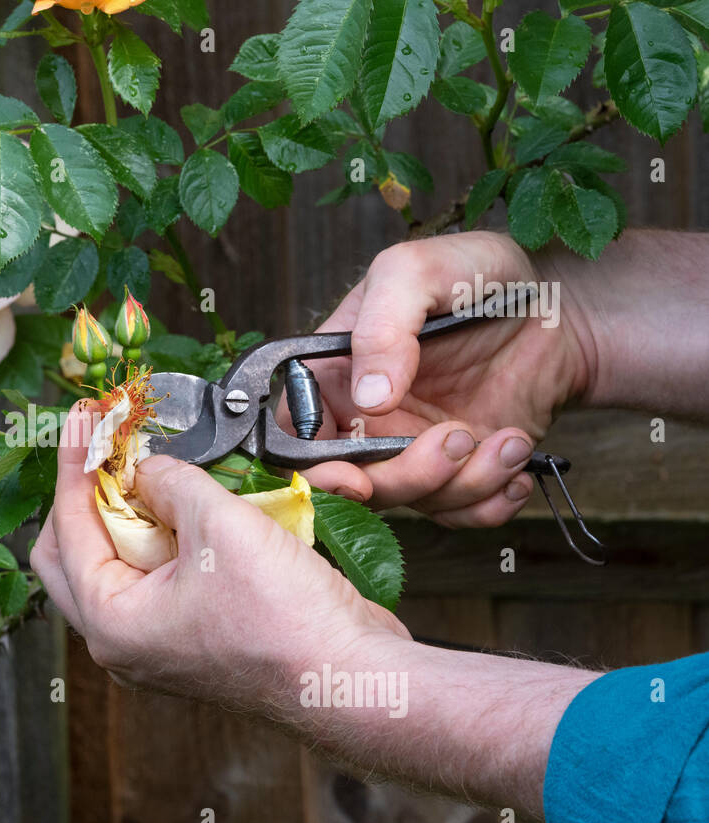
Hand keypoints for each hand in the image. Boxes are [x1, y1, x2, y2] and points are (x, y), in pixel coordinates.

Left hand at [32, 402, 598, 819]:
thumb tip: (147, 467)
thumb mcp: (220, 524)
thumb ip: (171, 482)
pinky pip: (159, 577)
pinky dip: (163, 536)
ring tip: (146, 463)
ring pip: (118, 563)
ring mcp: (158, 643)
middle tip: (106, 441)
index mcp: (111, 622)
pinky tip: (187, 502)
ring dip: (127, 512)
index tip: (84, 416)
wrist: (354, 681)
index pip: (67, 528)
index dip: (75, 463)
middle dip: (88, 492)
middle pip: (74, 552)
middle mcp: (123, 641)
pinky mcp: (194, 638)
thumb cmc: (287, 621)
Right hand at [288, 231, 596, 527]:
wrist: (561, 304)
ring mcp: (412, 449)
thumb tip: (368, 396)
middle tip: (457, 440)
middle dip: (406, 477)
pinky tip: (517, 457)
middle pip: (355, 484)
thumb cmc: (481, 275)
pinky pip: (460, 514)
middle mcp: (366, 420)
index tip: (355, 477)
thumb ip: (383, 325)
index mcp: (336, 374)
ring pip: (413, 502)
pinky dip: (491, 501)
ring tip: (509, 439)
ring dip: (466, 482)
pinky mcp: (460, 472)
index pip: (296, 437)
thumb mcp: (420, 272)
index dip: (314, 469)